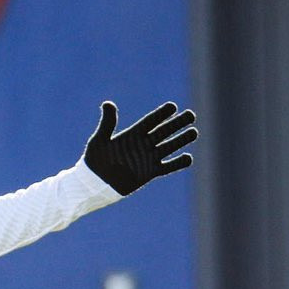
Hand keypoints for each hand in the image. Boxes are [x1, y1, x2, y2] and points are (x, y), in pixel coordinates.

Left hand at [82, 101, 196, 195]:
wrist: (94, 184)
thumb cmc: (94, 161)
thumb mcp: (99, 141)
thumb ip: (107, 123)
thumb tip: (107, 103)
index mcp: (132, 134)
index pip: (150, 121)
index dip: (161, 114)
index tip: (173, 107)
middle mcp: (143, 144)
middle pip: (164, 131)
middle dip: (178, 123)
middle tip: (191, 115)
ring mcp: (148, 158)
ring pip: (169, 146)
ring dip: (182, 140)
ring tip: (194, 132)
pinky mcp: (150, 172)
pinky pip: (168, 167)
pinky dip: (178, 163)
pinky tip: (188, 158)